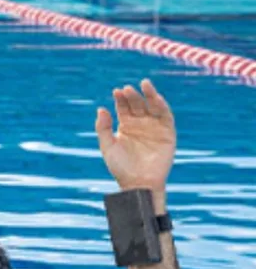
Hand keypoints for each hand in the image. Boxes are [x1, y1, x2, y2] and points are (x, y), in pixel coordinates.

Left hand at [96, 79, 175, 198]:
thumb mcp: (107, 146)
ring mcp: (154, 128)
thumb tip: (101, 108)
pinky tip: (157, 98)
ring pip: (153, 107)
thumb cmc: (121, 167)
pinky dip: (162, 106)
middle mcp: (140, 124)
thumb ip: (102, 128)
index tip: (117, 91)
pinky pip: (166, 117)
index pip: (123, 107)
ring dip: (150, 95)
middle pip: (137, 104)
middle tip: (127, 89)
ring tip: (144, 85)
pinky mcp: (168, 133)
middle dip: (133, 96)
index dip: (121, 99)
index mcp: (126, 126)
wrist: (139, 183)